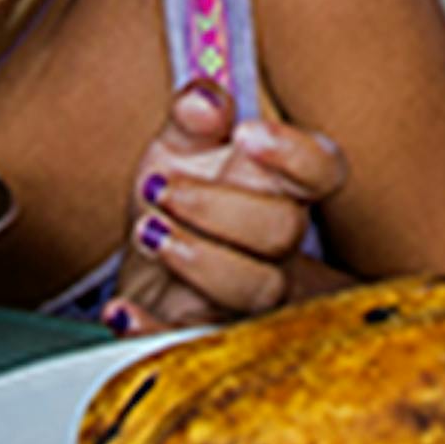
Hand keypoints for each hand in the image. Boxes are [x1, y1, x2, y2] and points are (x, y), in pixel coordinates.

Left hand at [105, 78, 347, 329]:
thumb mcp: (176, 152)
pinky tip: (122, 310)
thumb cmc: (175, 204)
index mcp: (278, 189)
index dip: (296, 154)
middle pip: (284, 230)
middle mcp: (275, 247)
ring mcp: (247, 297)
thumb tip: (202, 102)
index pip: (322, 170)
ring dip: (198, 259)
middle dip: (219, 207)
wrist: (144, 270)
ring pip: (258, 289)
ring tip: (147, 234)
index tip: (246, 135)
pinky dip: (154, 327)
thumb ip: (191, 121)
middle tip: (161, 190)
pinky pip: (195, 342)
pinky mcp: (207, 335)